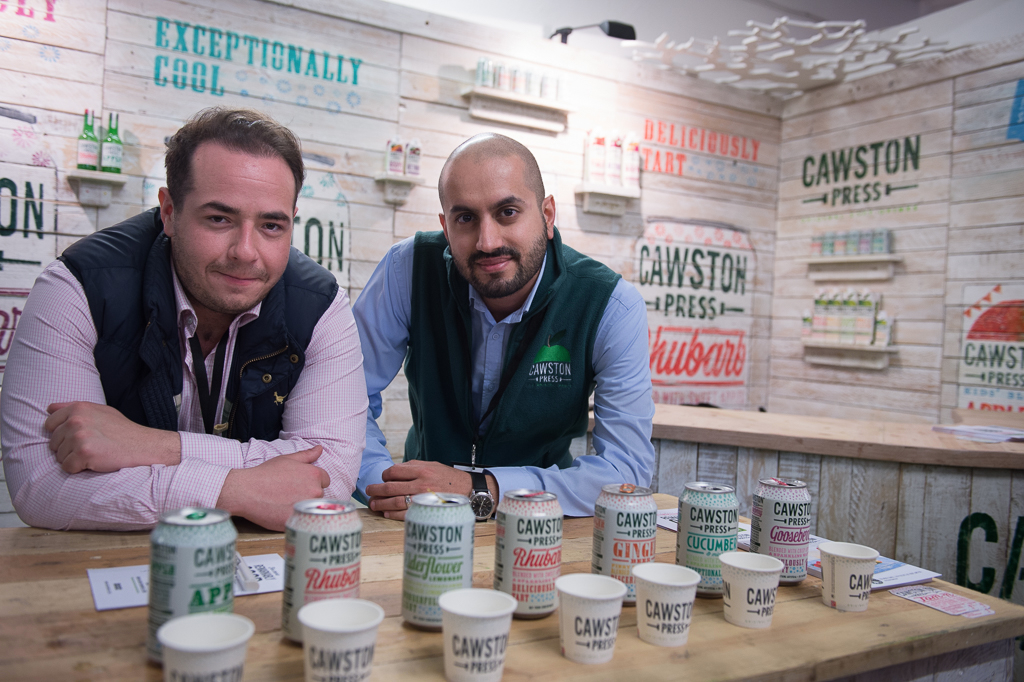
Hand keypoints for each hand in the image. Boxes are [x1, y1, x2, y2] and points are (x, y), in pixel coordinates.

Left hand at [45, 401, 180, 472]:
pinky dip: (78, 469)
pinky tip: (94, 462)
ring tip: (95, 454)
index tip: (78, 437)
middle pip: (54, 442)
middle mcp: (76, 420)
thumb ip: (74, 408)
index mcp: (78, 408)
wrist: (143, 445)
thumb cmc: (121, 430)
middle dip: (68, 448)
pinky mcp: (84, 453)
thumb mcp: (100, 411)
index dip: (61, 434)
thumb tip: (49, 409)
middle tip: (91, 446)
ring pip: (60, 456)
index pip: (49, 424)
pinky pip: (67, 467)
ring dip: (74, 459)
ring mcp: (80, 437)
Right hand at [217, 446, 329, 530]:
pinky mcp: (298, 520)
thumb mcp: (287, 459)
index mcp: (314, 475)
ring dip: (303, 506)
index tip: (299, 484)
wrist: (247, 491)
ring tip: (285, 502)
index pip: (325, 480)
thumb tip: (320, 449)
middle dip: (308, 494)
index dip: (312, 481)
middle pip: (319, 494)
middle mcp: (315, 490)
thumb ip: (307, 455)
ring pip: (312, 507)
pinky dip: (295, 516)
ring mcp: (307, 506)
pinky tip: (282, 511)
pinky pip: (302, 519)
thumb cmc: (266, 473)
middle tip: (289, 493)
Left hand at [366, 461, 496, 520]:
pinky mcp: (426, 511)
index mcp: (421, 470)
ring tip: (373, 505)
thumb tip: (394, 471)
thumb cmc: (448, 477)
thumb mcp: (432, 465)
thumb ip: (413, 466)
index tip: (383, 479)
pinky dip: (392, 514)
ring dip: (381, 504)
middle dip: (376, 490)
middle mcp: (421, 483)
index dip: (385, 476)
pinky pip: (404, 514)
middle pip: (390, 487)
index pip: (394, 471)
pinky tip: (386, 514)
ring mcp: (423, 499)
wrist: (468, 490)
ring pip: (394, 502)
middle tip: (369, 492)